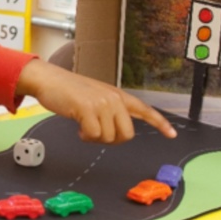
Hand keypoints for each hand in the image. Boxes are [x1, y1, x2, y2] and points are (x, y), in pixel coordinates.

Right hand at [15, 59, 176, 143]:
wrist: (48, 80)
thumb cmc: (68, 90)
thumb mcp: (95, 96)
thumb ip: (110, 109)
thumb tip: (118, 130)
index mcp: (117, 95)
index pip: (144, 109)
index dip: (160, 123)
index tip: (172, 134)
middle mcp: (113, 98)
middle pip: (127, 134)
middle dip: (112, 139)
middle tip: (96, 133)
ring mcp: (101, 103)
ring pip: (109, 137)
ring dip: (94, 137)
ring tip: (83, 125)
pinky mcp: (88, 108)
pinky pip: (93, 136)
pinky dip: (84, 136)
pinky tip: (78, 127)